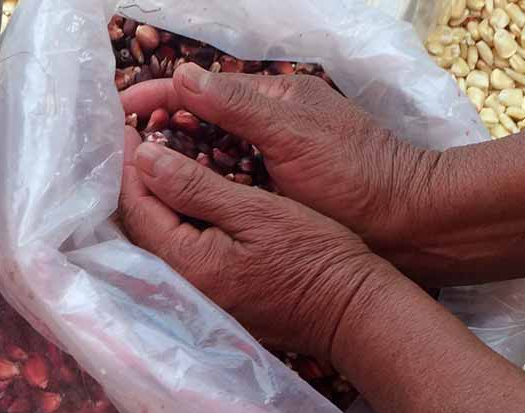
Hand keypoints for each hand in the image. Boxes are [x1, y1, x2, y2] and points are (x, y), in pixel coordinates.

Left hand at [118, 126, 398, 359]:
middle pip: (139, 226)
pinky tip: (180, 198)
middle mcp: (181, 287)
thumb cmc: (313, 254)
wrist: (352, 309)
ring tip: (153, 160)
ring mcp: (197, 297)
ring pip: (155, 240)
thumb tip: (144, 158)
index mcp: (187, 264)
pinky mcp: (213, 298)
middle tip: (135, 139)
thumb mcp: (256, 211)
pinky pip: (176, 253)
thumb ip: (195, 187)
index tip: (129, 128)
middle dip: (134, 181)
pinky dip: (171, 220)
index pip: (137, 208)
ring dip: (151, 199)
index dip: (130, 164)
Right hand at [121, 64, 441, 258]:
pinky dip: (197, 184)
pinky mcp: (274, 189)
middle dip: (158, 127)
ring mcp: (270, 157)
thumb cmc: (355, 176)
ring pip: (208, 150)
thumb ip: (239, 105)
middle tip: (114, 151)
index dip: (157, 95)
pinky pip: (224, 180)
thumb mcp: (294, 135)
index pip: (201, 86)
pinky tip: (175, 200)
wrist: (410, 225)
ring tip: (132, 177)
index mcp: (273, 97)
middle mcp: (266, 122)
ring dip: (173, 158)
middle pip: (199, 116)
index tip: (117, 112)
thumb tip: (182, 75)